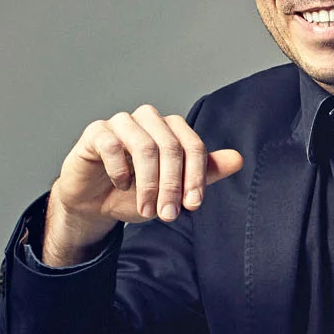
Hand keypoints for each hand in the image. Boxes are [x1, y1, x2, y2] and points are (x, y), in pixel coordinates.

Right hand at [43, 103, 244, 265]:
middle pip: (170, 147)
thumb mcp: (174, 188)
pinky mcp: (96, 132)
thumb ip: (203, 174)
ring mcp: (121, 122)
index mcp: (171, 129)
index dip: (196, 176)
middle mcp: (149, 120)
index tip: (192, 205)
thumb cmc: (136, 191)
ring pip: (144, 146)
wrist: (96, 202)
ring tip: (145, 209)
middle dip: (172, 185)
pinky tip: (121, 185)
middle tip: (168, 214)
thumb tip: (237, 159)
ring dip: (148, 184)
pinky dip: (120, 170)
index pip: (193, 146)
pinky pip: (112, 145)